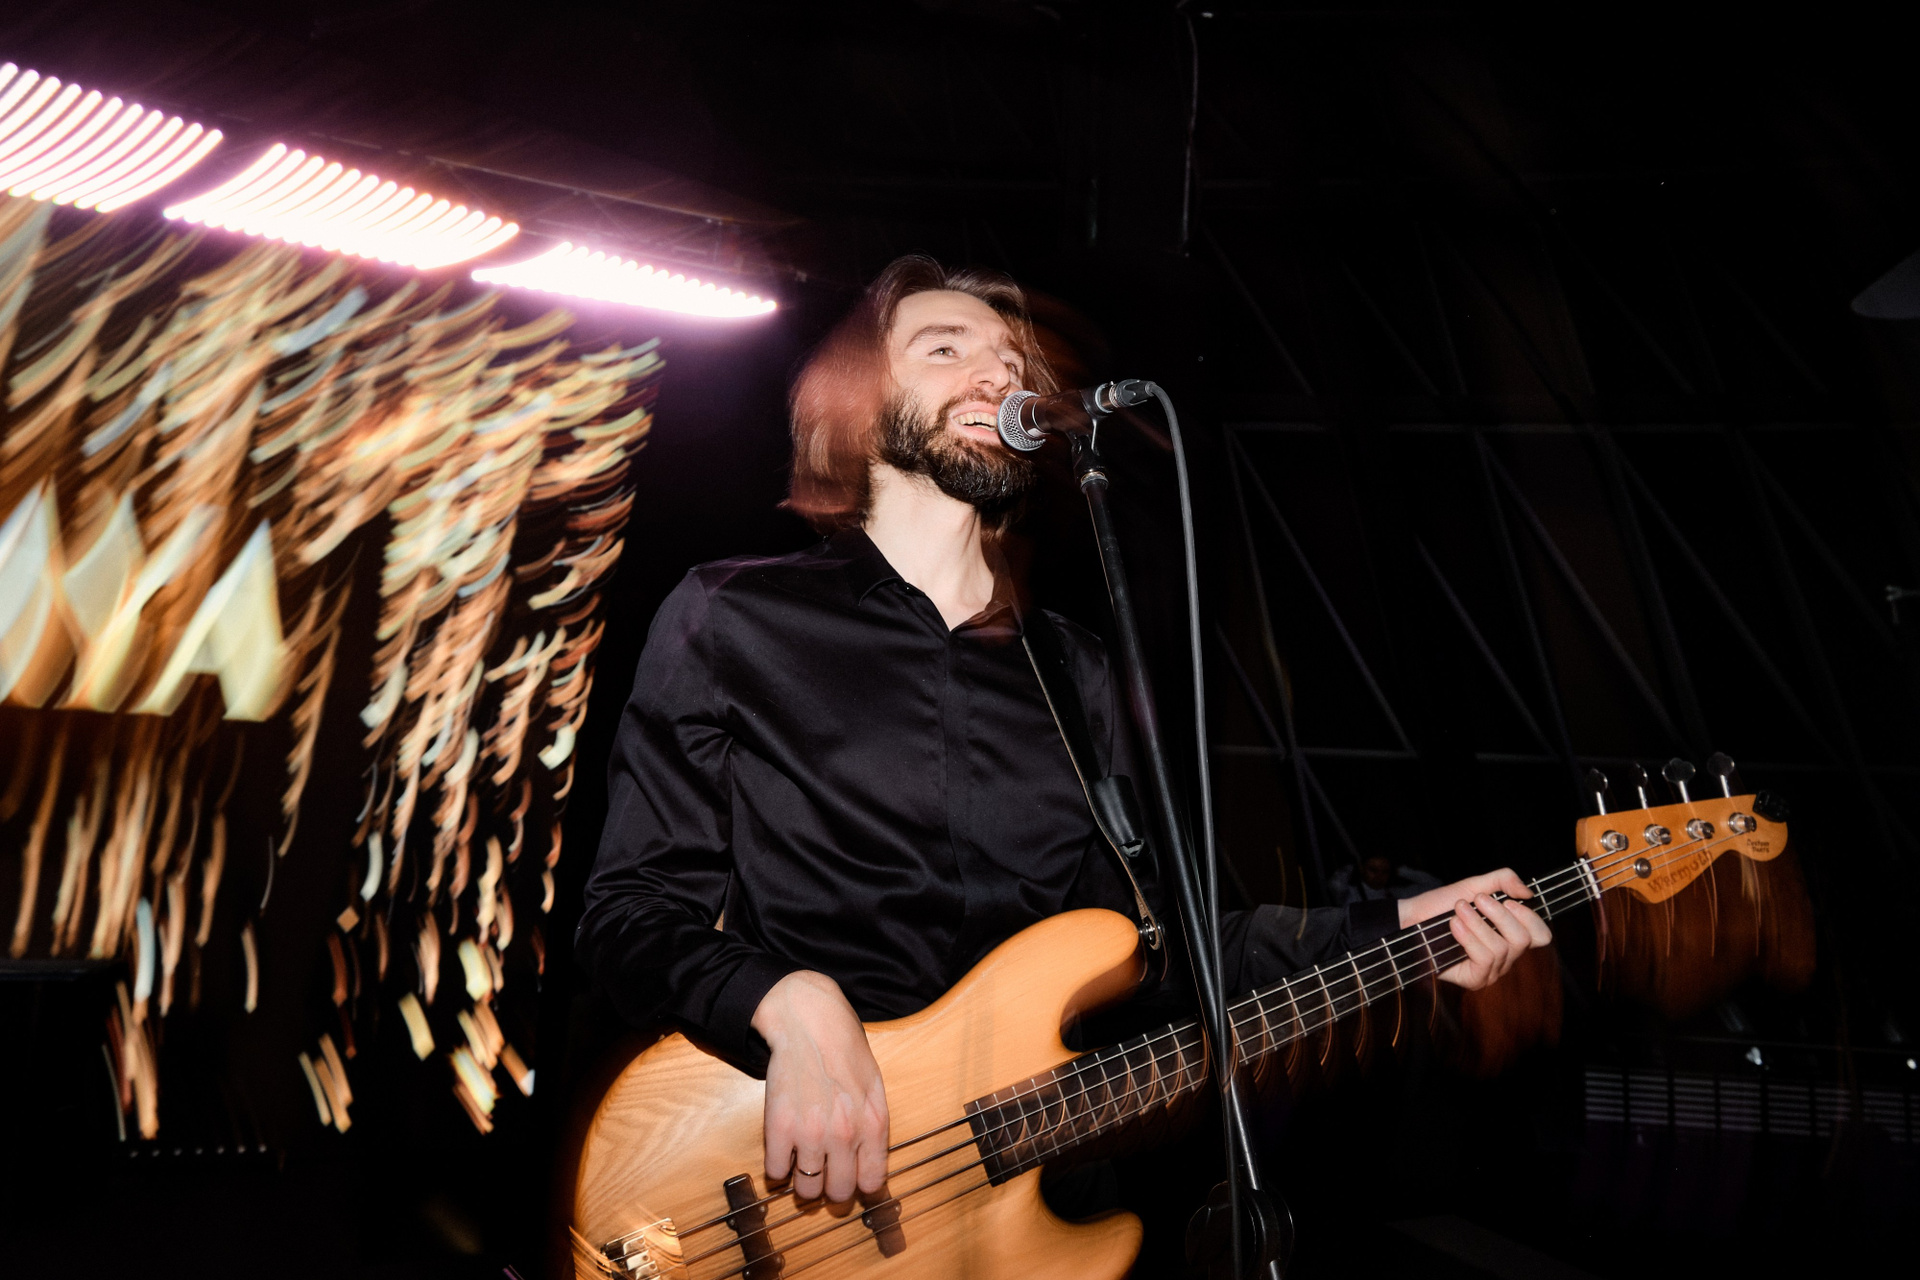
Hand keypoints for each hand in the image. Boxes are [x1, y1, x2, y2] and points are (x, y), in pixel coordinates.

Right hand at [750, 970, 889, 1202]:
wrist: (810, 1023)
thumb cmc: (845, 1051)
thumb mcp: (875, 1088)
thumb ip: (874, 1128)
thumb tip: (869, 1166)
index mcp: (873, 1125)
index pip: (871, 1183)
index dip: (859, 1185)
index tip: (850, 1180)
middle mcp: (845, 1136)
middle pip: (838, 1193)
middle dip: (831, 1190)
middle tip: (824, 1177)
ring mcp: (811, 1135)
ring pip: (806, 1192)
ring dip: (803, 1184)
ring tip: (802, 1166)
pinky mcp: (779, 1129)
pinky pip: (776, 1173)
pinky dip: (778, 1170)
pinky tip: (783, 1153)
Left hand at [1396, 868, 1552, 990]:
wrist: (1412, 918)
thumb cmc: (1442, 905)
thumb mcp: (1474, 886)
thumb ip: (1502, 881)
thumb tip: (1528, 892)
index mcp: (1510, 934)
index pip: (1541, 936)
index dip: (1531, 918)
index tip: (1509, 902)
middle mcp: (1506, 956)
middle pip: (1523, 940)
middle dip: (1499, 915)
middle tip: (1476, 900)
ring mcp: (1491, 970)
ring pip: (1501, 948)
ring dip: (1477, 923)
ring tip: (1458, 910)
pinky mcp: (1475, 979)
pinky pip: (1484, 959)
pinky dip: (1469, 938)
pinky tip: (1454, 926)